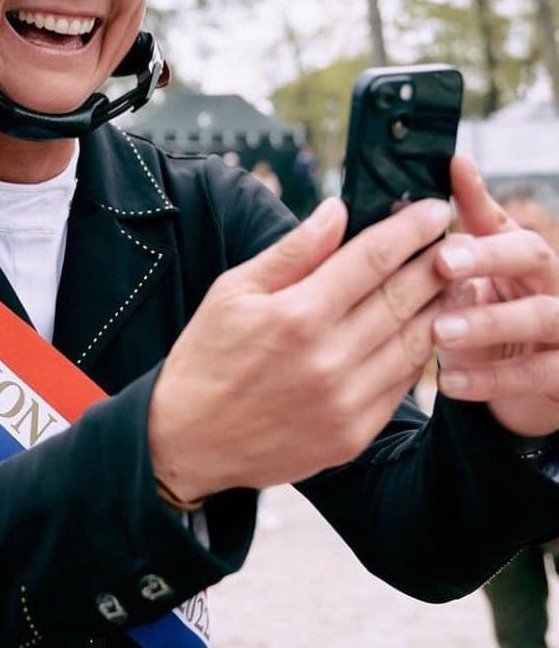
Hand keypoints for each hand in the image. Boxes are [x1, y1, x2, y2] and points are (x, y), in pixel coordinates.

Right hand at [148, 195, 451, 501]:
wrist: (189, 439)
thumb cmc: (207, 356)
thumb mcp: (233, 290)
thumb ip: (292, 252)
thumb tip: (335, 211)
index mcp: (295, 315)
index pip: (370, 259)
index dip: (408, 230)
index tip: (434, 209)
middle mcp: (328, 358)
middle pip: (401, 297)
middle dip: (435, 262)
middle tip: (458, 239)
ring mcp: (345, 401)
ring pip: (413, 342)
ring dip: (440, 307)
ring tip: (455, 280)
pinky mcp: (353, 434)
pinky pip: (403, 385)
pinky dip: (420, 353)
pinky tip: (427, 329)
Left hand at [433, 156, 558, 435]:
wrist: (522, 388)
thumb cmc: (483, 321)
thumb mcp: (462, 287)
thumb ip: (438, 254)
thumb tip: (396, 213)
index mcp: (516, 254)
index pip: (497, 218)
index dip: (476, 194)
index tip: (453, 168)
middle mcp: (549, 281)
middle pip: (532, 253)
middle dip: (488, 255)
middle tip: (443, 261)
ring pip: (541, 315)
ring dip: (488, 322)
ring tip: (438, 331)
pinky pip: (538, 375)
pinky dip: (491, 379)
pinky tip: (449, 383)